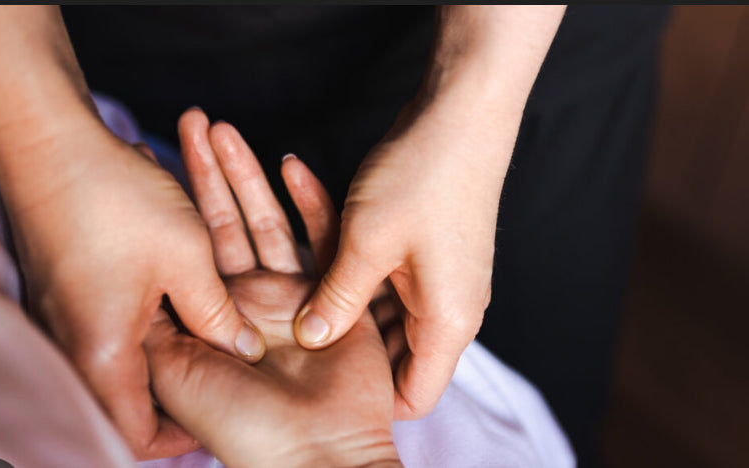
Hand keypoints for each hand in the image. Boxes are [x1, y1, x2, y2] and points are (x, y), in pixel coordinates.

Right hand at [4, 124, 264, 459]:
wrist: (46, 138)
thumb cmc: (116, 200)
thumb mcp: (188, 260)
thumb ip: (219, 315)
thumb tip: (243, 349)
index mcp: (104, 355)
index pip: (140, 432)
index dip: (182, 435)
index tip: (224, 412)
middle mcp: (80, 343)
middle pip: (144, 384)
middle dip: (193, 366)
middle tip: (235, 356)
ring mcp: (74, 311)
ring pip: (143, 334)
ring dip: (181, 321)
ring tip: (219, 306)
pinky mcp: (76, 282)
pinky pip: (127, 304)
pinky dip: (161, 291)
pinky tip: (188, 265)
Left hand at [144, 110, 400, 467]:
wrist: (314, 452)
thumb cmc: (241, 422)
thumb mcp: (173, 372)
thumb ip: (152, 323)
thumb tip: (129, 280)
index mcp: (210, 319)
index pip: (188, 247)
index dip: (173, 204)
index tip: (153, 158)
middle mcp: (250, 302)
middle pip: (226, 224)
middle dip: (209, 174)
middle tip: (193, 123)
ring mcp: (293, 294)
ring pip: (266, 221)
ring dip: (249, 176)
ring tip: (227, 131)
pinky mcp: (333, 292)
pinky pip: (319, 236)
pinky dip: (308, 200)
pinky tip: (290, 164)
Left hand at [294, 100, 514, 418]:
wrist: (462, 112)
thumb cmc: (422, 176)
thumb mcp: (366, 244)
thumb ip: (336, 299)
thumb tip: (310, 339)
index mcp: (447, 323)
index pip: (413, 398)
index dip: (369, 402)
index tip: (318, 391)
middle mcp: (451, 311)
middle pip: (397, 360)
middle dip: (350, 356)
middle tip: (295, 349)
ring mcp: (443, 283)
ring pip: (385, 320)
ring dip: (346, 310)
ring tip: (296, 301)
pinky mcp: (431, 256)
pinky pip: (387, 285)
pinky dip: (356, 279)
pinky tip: (318, 258)